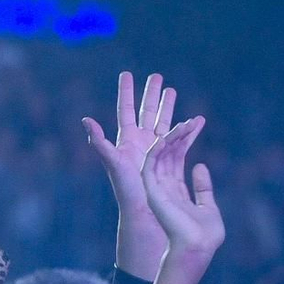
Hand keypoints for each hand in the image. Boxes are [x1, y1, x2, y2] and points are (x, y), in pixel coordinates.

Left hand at [83, 72, 176, 276]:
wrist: (144, 209)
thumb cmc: (125, 188)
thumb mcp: (112, 162)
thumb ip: (99, 142)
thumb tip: (86, 120)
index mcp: (126, 139)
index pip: (126, 109)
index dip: (126, 92)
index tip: (127, 73)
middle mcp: (140, 141)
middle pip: (147, 111)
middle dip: (151, 94)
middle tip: (157, 76)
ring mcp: (154, 149)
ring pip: (164, 122)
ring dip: (169, 106)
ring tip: (172, 90)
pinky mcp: (167, 159)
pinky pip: (179, 140)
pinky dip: (188, 130)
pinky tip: (197, 121)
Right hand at [140, 117, 222, 265]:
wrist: (197, 249)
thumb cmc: (205, 235)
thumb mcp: (208, 206)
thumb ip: (203, 188)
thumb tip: (200, 166)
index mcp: (176, 192)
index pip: (178, 160)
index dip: (185, 141)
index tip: (196, 124)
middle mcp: (164, 189)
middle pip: (168, 155)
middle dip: (178, 135)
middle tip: (192, 119)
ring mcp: (157, 190)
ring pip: (160, 155)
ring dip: (172, 138)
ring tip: (186, 123)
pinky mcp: (152, 191)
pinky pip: (151, 164)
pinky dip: (158, 149)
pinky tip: (168, 136)